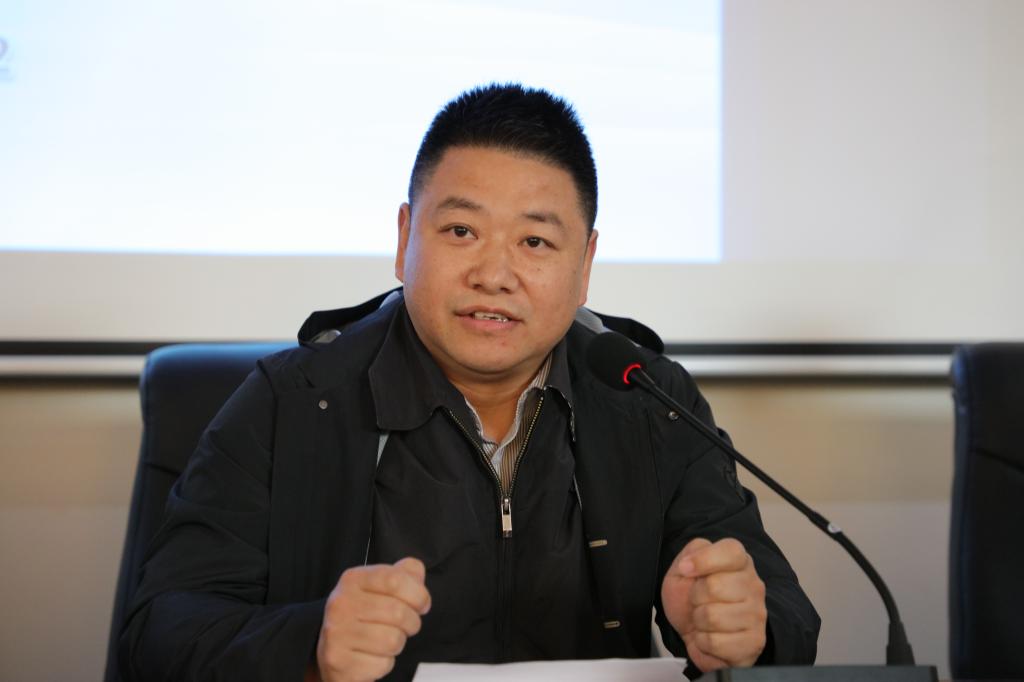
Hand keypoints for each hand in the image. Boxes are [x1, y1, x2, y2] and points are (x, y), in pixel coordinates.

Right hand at [313, 557, 431, 681]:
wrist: (333, 647)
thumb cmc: (364, 613)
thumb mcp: (380, 586)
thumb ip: (404, 574)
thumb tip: (417, 574)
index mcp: (353, 579)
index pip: (395, 579)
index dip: (418, 594)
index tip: (422, 604)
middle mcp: (341, 603)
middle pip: (398, 612)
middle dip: (412, 622)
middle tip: (406, 625)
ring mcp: (337, 633)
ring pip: (392, 640)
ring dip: (398, 643)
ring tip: (388, 639)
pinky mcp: (338, 661)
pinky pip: (382, 664)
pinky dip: (385, 663)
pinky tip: (374, 655)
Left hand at [661, 538, 766, 671]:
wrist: (692, 630)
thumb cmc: (689, 597)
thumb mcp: (681, 568)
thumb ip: (690, 554)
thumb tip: (689, 564)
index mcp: (740, 562)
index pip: (731, 551)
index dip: (702, 560)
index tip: (685, 569)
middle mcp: (754, 585)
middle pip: (714, 586)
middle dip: (695, 597)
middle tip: (698, 601)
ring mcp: (757, 614)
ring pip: (712, 617)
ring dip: (698, 621)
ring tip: (704, 619)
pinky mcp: (755, 642)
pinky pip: (715, 642)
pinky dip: (703, 642)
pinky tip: (710, 636)